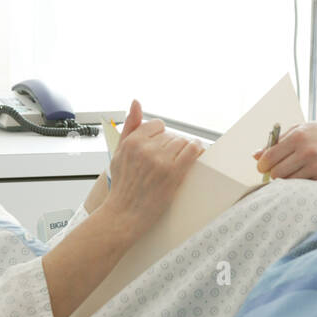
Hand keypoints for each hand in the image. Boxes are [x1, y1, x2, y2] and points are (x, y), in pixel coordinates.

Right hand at [103, 100, 205, 240]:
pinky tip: (197, 152)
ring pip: (182, 142)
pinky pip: (192, 151)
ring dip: (184, 149)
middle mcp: (146, 148)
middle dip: (172, 145)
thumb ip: (129, 125)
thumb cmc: (122, 185)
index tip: (162, 145)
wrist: (124, 214)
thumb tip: (136, 101)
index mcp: (132, 141)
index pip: (157, 125)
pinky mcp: (173, 173)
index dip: (161, 136)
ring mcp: (160, 160)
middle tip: (167, 160)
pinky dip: (197, 150)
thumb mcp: (119, 152)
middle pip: (171, 135)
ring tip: (178, 161)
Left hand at [253, 119, 316, 184]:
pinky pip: (303, 187)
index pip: (270, 157)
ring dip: (286, 180)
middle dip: (273, 173)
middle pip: (277, 173)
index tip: (263, 167)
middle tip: (276, 171)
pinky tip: (302, 176)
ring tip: (290, 173)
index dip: (262, 165)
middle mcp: (307, 152)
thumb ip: (277, 142)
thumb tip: (255, 155)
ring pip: (289, 182)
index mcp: (298, 137)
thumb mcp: (300, 129)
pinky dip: (299, 184)